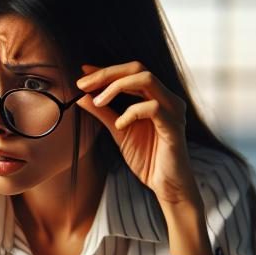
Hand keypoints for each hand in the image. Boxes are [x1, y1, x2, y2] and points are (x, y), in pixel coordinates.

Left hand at [75, 62, 200, 208]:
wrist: (166, 185)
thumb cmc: (148, 159)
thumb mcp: (118, 131)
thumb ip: (103, 112)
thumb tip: (81, 96)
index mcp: (155, 97)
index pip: (131, 72)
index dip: (106, 70)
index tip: (83, 73)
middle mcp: (167, 98)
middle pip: (138, 68)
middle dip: (107, 73)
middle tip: (83, 84)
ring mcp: (172, 110)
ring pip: (146, 79)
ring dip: (117, 87)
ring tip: (98, 102)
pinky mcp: (173, 125)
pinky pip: (153, 107)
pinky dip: (131, 112)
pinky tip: (119, 125)